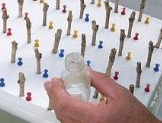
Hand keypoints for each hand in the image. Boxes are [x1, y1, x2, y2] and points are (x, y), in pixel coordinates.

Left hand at [44, 70, 159, 122]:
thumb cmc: (136, 120)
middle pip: (61, 113)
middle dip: (54, 96)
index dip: (57, 91)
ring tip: (57, 91)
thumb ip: (100, 80)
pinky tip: (67, 104)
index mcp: (94, 119)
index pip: (65, 104)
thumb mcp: (120, 94)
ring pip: (64, 120)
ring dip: (58, 104)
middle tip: (51, 84)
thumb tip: (86, 71)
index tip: (55, 81)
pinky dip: (65, 112)